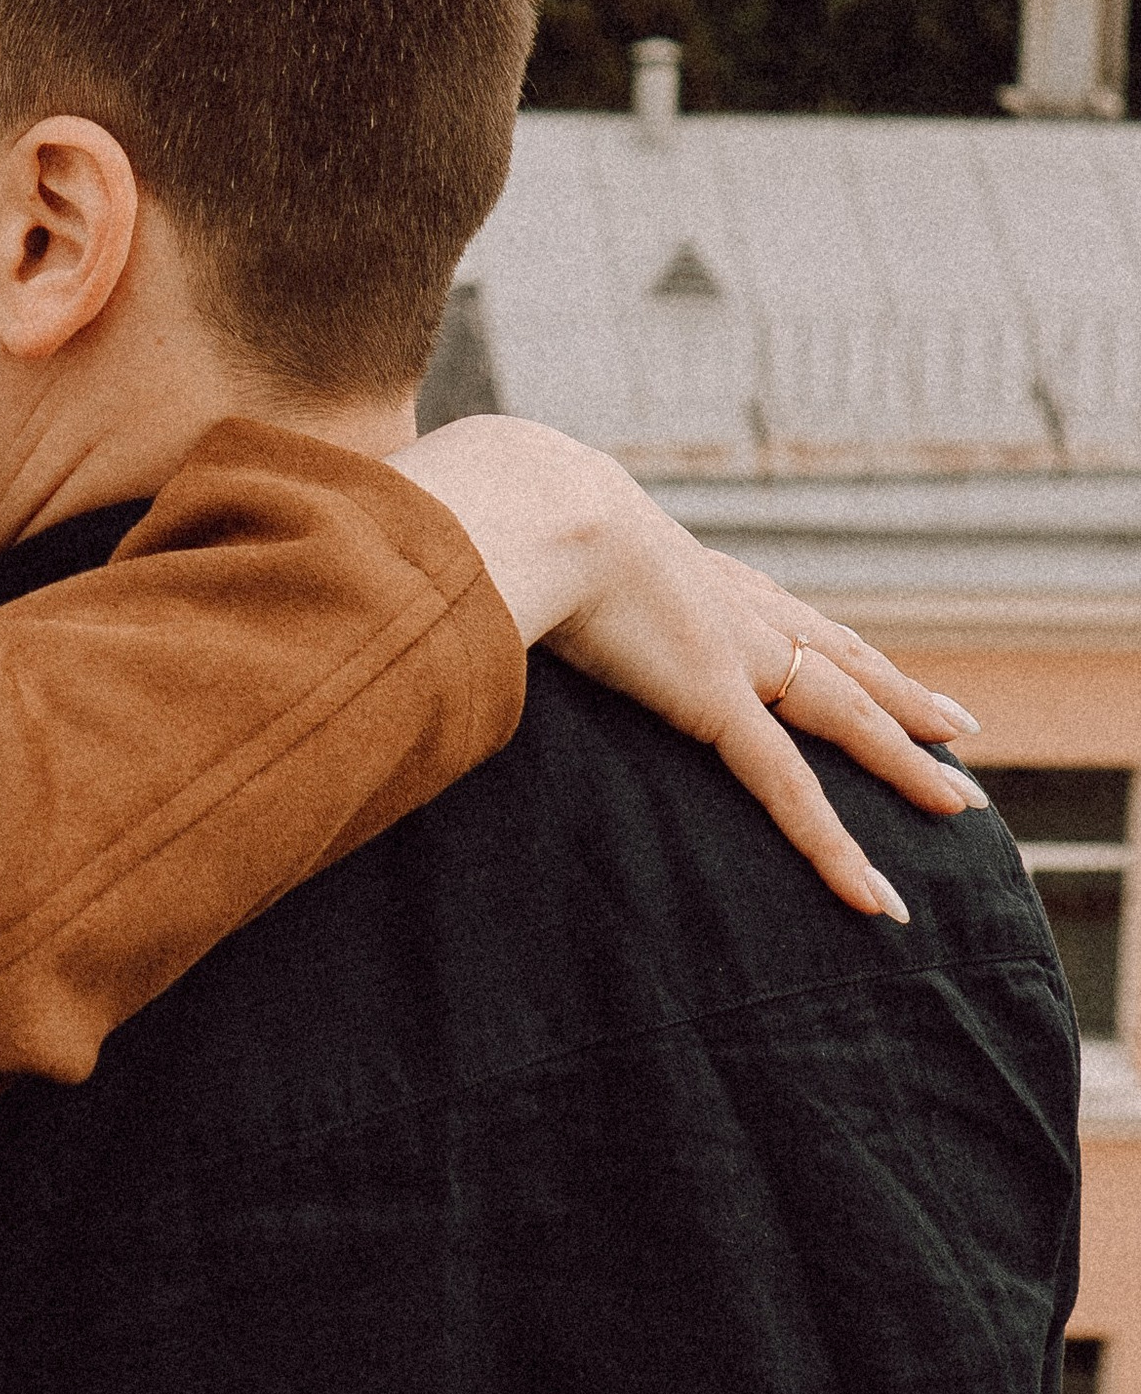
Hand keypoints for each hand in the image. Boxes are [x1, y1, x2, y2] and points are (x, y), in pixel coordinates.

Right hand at [395, 414, 984, 922]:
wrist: (529, 496)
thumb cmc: (499, 504)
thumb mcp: (511, 536)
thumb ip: (491, 566)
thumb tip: (434, 573)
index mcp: (680, 568)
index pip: (771, 609)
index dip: (819, 636)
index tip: (856, 651)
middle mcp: (727, 606)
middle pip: (834, 656)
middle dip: (896, 694)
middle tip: (955, 724)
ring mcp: (733, 651)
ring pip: (844, 719)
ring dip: (905, 759)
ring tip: (958, 796)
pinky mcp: (718, 700)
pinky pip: (789, 790)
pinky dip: (833, 849)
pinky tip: (875, 897)